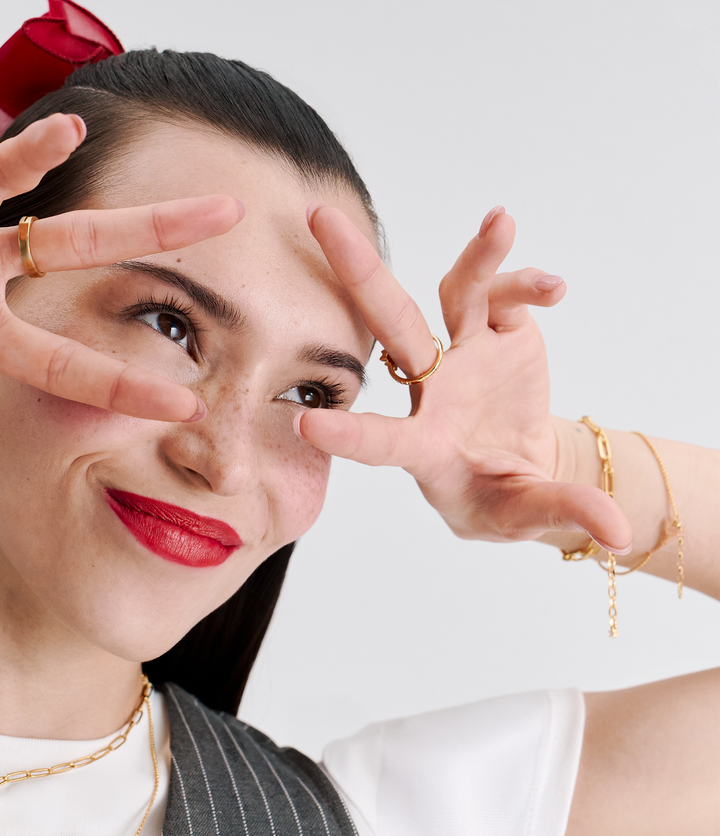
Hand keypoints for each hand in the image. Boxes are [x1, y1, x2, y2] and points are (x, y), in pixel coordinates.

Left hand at [296, 205, 632, 551]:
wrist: (522, 467)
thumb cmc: (499, 499)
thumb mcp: (522, 515)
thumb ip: (559, 513)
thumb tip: (614, 532)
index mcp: (422, 446)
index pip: (380, 440)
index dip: (348, 433)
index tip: (305, 423)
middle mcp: (431, 389)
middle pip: (391, 324)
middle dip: (357, 271)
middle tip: (320, 218)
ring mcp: (464, 354)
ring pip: (456, 295)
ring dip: (477, 259)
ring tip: (502, 223)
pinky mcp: (502, 333)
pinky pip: (507, 296)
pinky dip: (527, 284)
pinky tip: (553, 287)